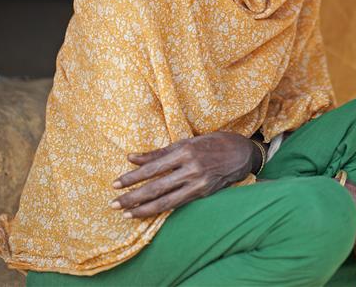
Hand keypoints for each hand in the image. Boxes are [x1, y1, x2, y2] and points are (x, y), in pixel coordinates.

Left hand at [110, 132, 259, 218]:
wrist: (241, 153)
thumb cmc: (212, 143)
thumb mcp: (186, 141)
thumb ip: (159, 152)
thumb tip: (132, 157)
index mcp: (185, 151)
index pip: (152, 168)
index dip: (132, 177)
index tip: (116, 184)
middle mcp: (191, 169)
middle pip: (155, 187)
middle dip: (132, 197)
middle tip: (114, 204)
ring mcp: (198, 184)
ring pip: (165, 201)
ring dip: (143, 209)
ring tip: (126, 213)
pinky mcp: (203, 194)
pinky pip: (177, 204)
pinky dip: (160, 210)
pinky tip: (147, 213)